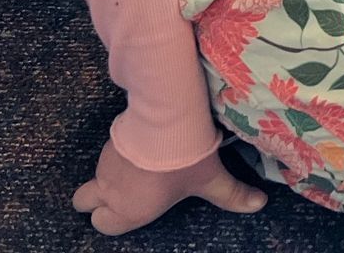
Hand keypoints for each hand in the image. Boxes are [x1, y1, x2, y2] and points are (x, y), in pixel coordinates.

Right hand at [72, 140, 264, 235]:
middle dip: (96, 199)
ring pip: (96, 172)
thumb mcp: (212, 179)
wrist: (167, 118)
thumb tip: (259, 204)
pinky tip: (144, 141)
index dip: (113, 218)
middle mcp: (110, 190)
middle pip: (83, 202)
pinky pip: (106, 149)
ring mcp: (105, 162)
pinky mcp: (108, 138)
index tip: (132, 207)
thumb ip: (233, 195)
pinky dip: (118, 149)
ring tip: (143, 161)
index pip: (103, 225)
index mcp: (129, 210)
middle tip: (125, 189)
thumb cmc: (186, 158)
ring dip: (111, 170)